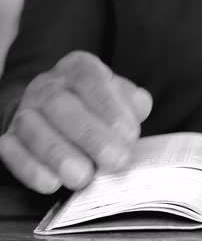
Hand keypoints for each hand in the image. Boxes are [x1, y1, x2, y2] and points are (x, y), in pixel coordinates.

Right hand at [0, 51, 152, 193]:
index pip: (91, 80)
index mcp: (79, 68)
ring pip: (34, 129)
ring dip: (59, 155)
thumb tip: (139, 105)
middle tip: (115, 160)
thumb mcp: (121, 97)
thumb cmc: (99, 107)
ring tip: (83, 177)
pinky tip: (52, 183)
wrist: (57, 113)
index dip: (109, 107)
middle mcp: (48, 85)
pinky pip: (12, 151)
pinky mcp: (10, 137)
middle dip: (90, 135)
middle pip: (61, 105)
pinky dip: (31, 169)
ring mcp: (26, 111)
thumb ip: (132, 101)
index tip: (129, 134)